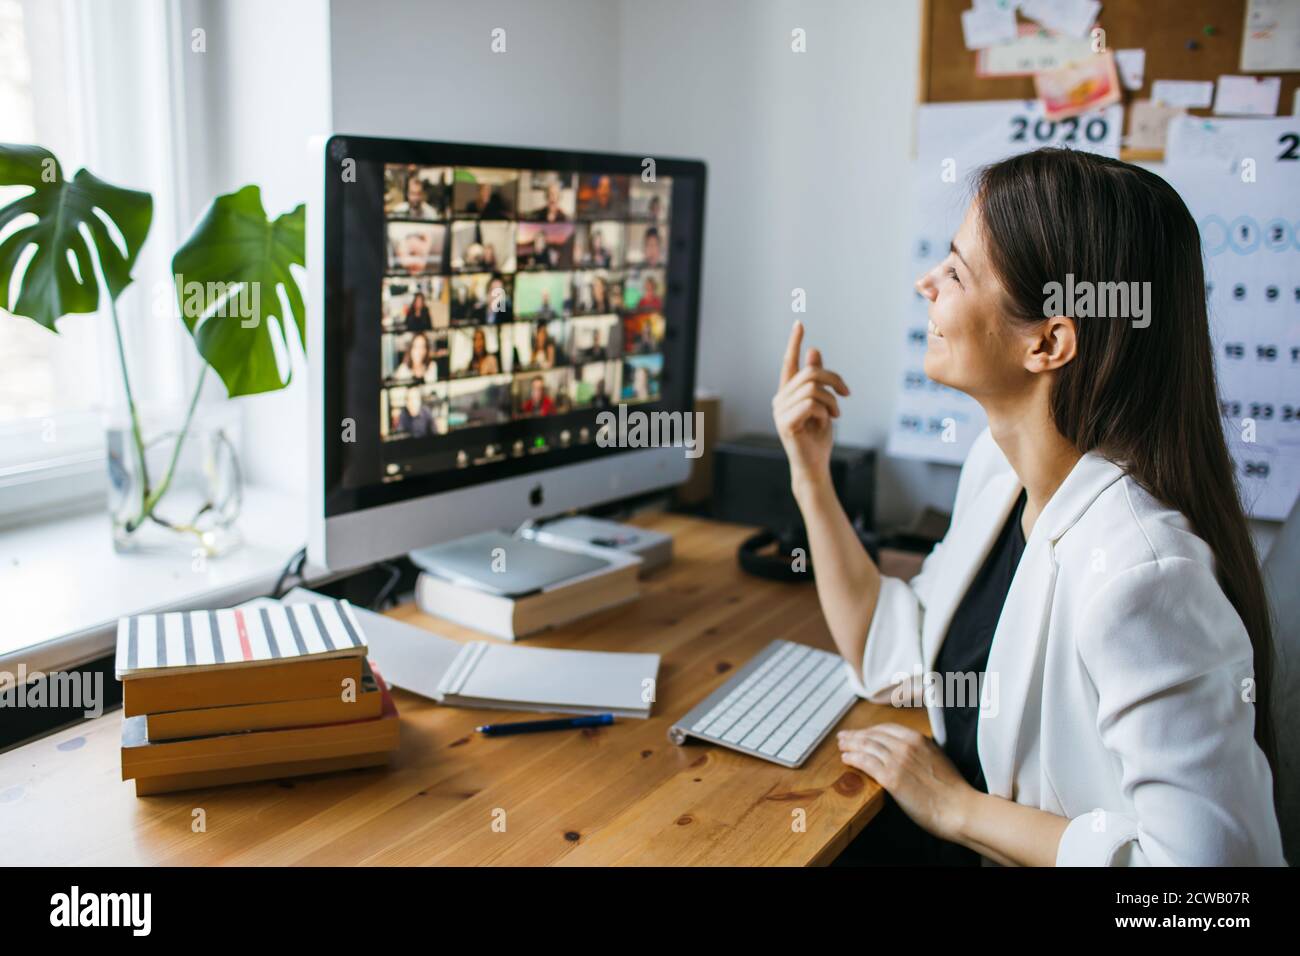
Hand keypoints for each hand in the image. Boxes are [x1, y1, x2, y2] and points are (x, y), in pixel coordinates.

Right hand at [771, 320, 849, 491]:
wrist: (814, 465)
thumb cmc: (817, 437)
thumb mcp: (823, 404)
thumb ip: (816, 380)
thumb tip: (813, 351)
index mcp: (787, 393)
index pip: (789, 363)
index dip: (794, 343)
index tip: (799, 324)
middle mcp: (780, 399)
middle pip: (809, 373)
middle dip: (834, 380)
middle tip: (846, 394)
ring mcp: (780, 412)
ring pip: (813, 388)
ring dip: (832, 401)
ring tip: (835, 415)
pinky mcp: (786, 423)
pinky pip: (811, 404)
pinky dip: (825, 412)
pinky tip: (826, 422)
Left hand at [837, 723, 975, 844]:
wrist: (959, 808)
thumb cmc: (952, 789)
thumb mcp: (937, 758)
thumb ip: (920, 751)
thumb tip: (909, 752)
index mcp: (918, 739)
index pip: (886, 728)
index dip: (871, 730)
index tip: (862, 732)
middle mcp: (905, 745)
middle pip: (873, 735)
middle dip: (856, 735)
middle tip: (844, 737)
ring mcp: (897, 761)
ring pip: (866, 746)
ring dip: (851, 745)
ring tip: (842, 746)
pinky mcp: (891, 778)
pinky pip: (866, 763)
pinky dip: (853, 758)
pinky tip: (846, 759)